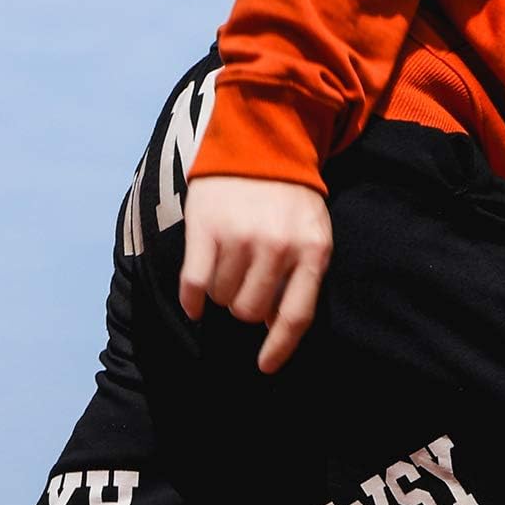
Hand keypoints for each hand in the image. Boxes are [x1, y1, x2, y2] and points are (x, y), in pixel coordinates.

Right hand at [178, 176, 332, 373]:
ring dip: (220, 293)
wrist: (260, 138)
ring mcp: (241, 238)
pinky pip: (195, 285)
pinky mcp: (207, 229)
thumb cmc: (287, 196)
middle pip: (249, 311)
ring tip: (226, 267)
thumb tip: (271, 326)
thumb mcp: (310, 232)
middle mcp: (278, 246)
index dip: (279, 348)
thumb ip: (300, 277)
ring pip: (222, 299)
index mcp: (312, 250)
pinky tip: (194, 302)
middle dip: (242, 305)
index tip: (264, 366)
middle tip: (242, 282)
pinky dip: (192, 300)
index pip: (295, 315)